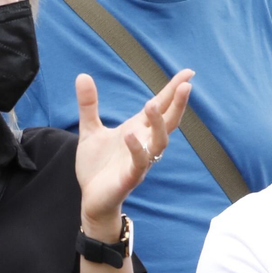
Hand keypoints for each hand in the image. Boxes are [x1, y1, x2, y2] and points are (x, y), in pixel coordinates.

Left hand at [74, 69, 190, 235]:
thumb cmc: (97, 166)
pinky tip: (130, 135)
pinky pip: (139, 163)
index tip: (188, 73)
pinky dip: (137, 149)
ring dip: (158, 124)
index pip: (161, 107)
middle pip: (168, 122)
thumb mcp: (90, 131)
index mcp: (137, 130)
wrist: (91, 199)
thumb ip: (89, 105)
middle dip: (178, 104)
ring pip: (159, 142)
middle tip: (185, 86)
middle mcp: (144, 144)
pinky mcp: (130, 178)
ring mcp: (140, 161)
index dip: (173, 90)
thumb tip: (82, 76)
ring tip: (151, 104)